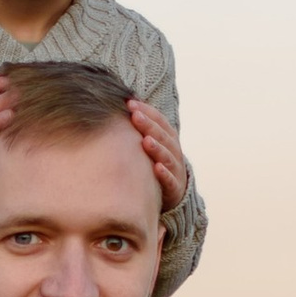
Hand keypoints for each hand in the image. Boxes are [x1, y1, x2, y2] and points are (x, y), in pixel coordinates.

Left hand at [126, 97, 187, 211]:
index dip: (147, 112)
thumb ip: (140, 130)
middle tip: (135, 116)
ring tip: (146, 141)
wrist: (172, 192)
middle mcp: (174, 151)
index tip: (130, 104)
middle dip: (149, 126)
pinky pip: (171, 181)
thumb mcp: (150, 145)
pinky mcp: (175, 188)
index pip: (160, 121)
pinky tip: (157, 168)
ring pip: (168, 157)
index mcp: (168, 138)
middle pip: (163, 136)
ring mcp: (175, 169)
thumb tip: (119, 107)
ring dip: (157, 148)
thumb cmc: (154, 164)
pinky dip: (165, 174)